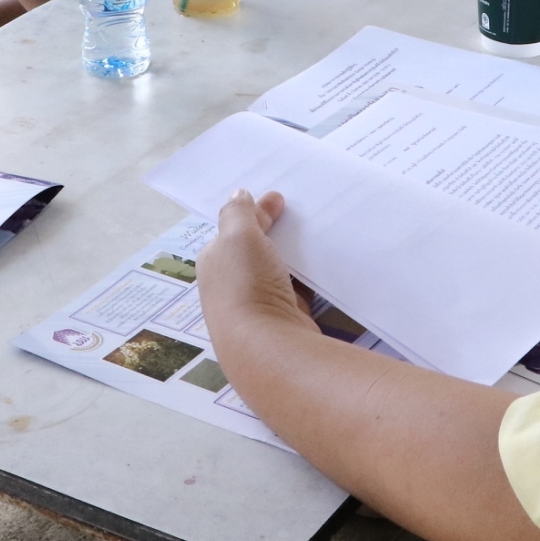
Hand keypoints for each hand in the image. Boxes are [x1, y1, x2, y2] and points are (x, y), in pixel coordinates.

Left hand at [196, 190, 318, 340]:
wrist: (268, 345)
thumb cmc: (246, 284)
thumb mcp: (237, 236)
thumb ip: (238, 213)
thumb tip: (238, 194)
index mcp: (215, 262)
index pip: (234, 229)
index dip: (255, 211)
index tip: (281, 198)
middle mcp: (232, 284)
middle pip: (256, 249)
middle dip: (275, 232)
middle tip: (303, 213)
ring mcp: (258, 303)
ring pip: (279, 269)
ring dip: (294, 253)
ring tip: (319, 234)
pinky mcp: (285, 318)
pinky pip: (298, 289)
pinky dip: (309, 276)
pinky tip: (324, 265)